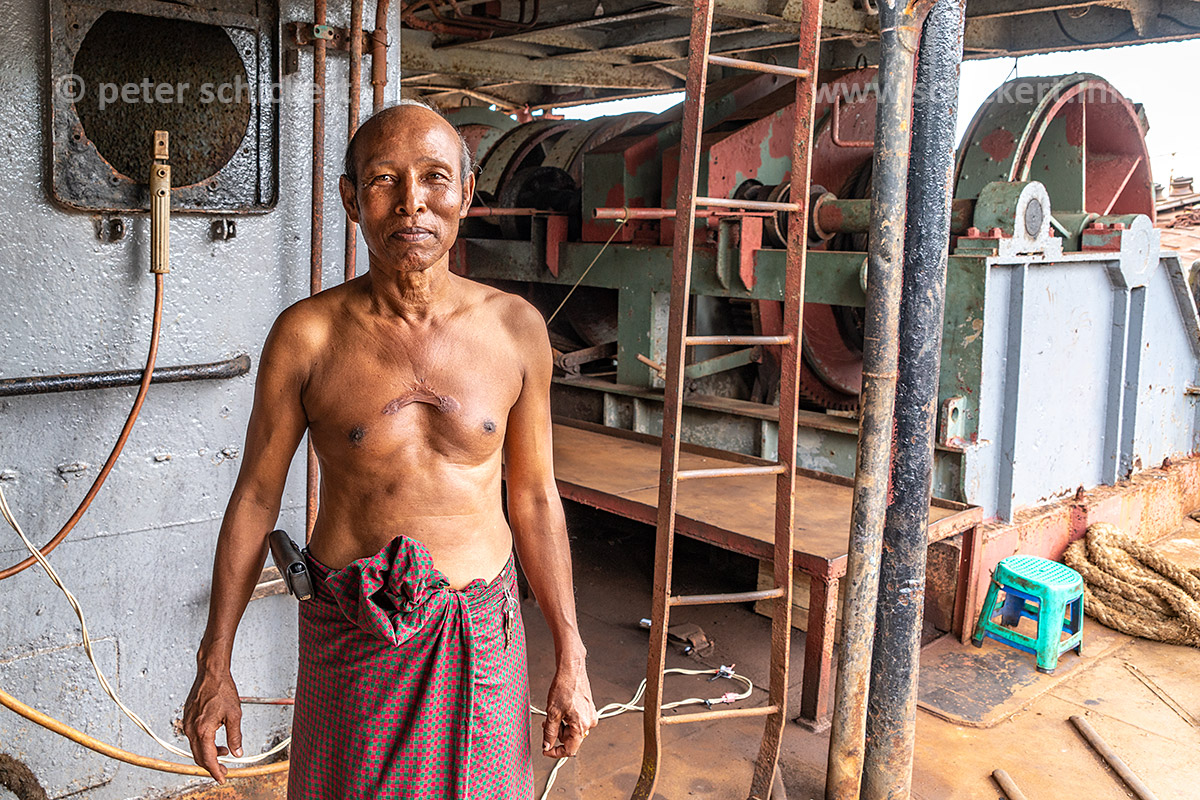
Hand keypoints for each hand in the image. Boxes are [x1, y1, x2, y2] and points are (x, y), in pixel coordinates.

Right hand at [182, 664, 242, 781]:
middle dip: (212, 766)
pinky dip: (204, 744)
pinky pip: (193, 738)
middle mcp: (191, 729)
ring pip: (196, 748)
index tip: (222, 778)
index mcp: (203, 730)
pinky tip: (215, 740)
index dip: (215, 771)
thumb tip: (237, 753)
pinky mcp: (187, 719)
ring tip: (224, 751)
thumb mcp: (235, 715)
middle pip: (199, 757)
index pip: (208, 758)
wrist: (211, 674)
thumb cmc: (222, 690)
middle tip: (224, 770)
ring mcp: (187, 724)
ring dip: (209, 754)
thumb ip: (235, 736)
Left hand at [541, 657, 598, 757]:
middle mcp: (589, 723)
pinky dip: (567, 719)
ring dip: (562, 725)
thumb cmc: (564, 687)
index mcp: (581, 726)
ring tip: (555, 712)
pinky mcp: (589, 710)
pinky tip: (562, 709)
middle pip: (570, 739)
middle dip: (557, 734)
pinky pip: (577, 721)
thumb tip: (547, 745)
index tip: (546, 750)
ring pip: (573, 730)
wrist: (571, 670)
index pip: (570, 750)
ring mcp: (590, 716)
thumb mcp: (552, 712)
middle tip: (547, 723)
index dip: (556, 752)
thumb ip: (550, 732)